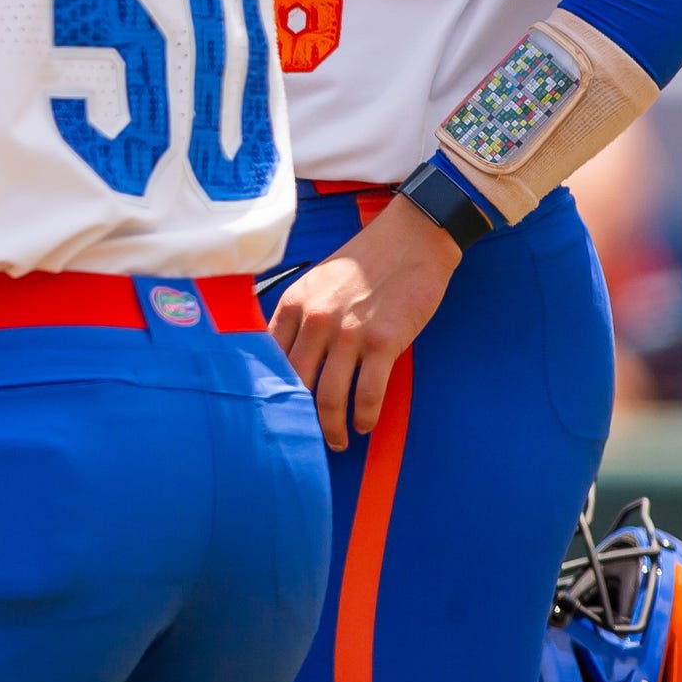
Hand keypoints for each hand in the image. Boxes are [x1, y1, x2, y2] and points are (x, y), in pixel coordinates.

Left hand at [271, 200, 462, 449]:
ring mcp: (349, 333)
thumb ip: (299, 317)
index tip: (274, 413)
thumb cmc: (364, 263)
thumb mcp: (317, 283)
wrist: (412, 239)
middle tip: (305, 439)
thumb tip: (285, 358)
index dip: (271, 392)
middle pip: (297, 385)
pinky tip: (366, 425)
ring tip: (338, 441)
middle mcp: (315, 320)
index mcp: (294, 305)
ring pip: (330, 397)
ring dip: (333, 427)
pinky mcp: (384, 342)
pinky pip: (369, 393)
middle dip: (300, 419)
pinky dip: (366, 416)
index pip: (270, 359)